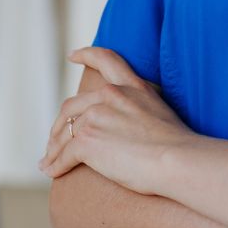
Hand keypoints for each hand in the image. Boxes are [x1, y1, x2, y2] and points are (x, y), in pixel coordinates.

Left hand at [40, 47, 195, 194]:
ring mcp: (96, 116)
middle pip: (72, 107)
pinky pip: (64, 154)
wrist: (178, 160)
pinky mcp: (87, 140)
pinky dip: (55, 164)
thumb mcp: (161, 113)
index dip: (86, 55)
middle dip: (60, 125)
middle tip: (55, 140)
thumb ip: (140, 110)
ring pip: (65, 132)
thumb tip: (129, 130)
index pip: (107, 60)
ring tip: (49, 161)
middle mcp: (110, 96)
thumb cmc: (179, 147)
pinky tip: (51, 172)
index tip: (72, 55)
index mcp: (131, 87)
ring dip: (54, 149)